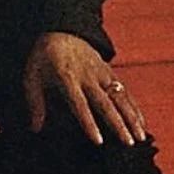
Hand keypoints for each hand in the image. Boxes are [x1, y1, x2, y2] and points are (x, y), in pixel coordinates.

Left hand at [24, 32, 147, 147]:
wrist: (61, 30)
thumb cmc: (44, 57)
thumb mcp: (31, 75)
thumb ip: (34, 102)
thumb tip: (34, 128)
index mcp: (66, 77)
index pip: (79, 103)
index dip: (89, 122)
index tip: (98, 141)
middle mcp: (87, 76)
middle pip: (105, 102)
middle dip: (118, 123)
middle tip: (128, 143)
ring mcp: (101, 73)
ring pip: (120, 96)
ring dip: (131, 117)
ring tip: (140, 137)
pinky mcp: (109, 71)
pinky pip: (124, 91)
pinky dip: (134, 107)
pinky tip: (141, 123)